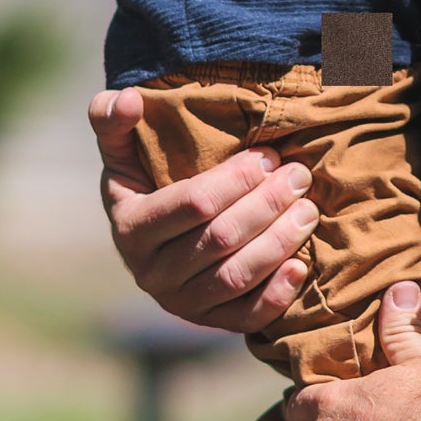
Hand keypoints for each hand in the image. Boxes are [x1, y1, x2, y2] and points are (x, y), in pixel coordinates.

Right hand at [91, 87, 318, 333]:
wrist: (153, 240)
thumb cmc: (144, 182)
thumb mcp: (121, 150)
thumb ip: (112, 119)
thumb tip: (128, 98)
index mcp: (131, 228)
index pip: (193, 204)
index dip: (236, 179)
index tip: (269, 155)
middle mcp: (150, 274)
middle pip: (220, 239)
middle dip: (267, 204)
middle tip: (299, 177)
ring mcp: (179, 303)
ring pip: (236, 276)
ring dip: (278, 242)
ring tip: (308, 210)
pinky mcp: (208, 321)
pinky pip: (245, 317)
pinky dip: (276, 295)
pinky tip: (301, 266)